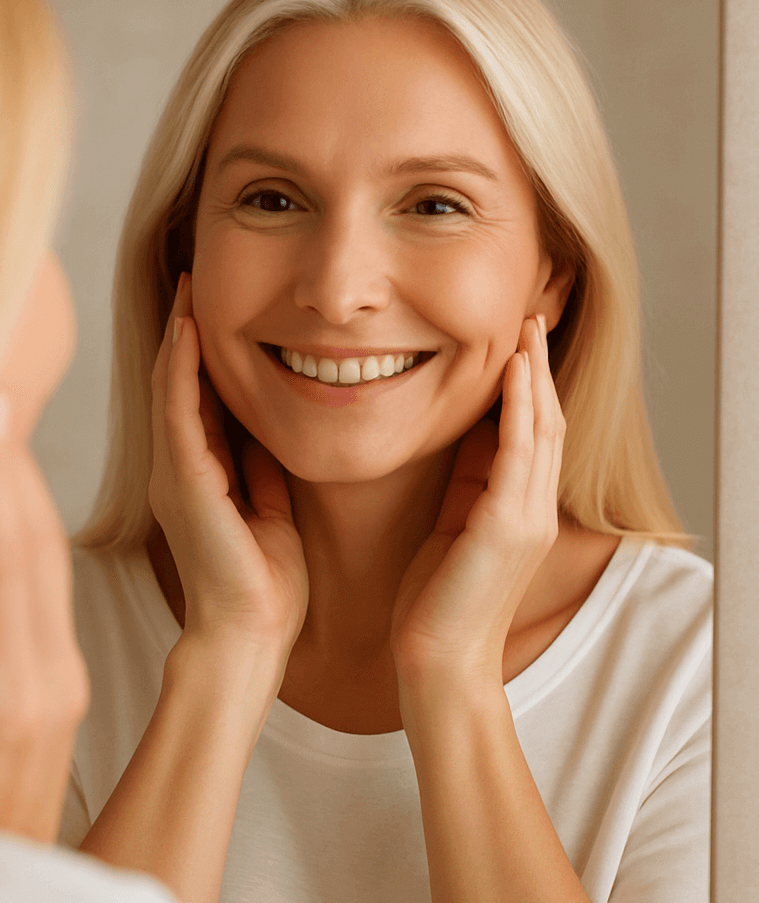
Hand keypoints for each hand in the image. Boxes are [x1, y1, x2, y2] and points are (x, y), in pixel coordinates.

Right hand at [0, 391, 87, 842]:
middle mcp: (48, 677)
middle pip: (34, 545)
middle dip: (12, 464)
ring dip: (23, 488)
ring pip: (49, 558)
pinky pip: (48, 586)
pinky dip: (26, 531)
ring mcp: (63, 677)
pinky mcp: (62, 680)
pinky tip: (6, 501)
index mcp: (3, 695)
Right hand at [148, 273, 308, 656]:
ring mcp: (176, 474)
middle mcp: (178, 468)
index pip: (195, 399)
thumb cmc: (265, 582)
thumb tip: (270, 422)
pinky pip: (180, 412)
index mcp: (199, 475)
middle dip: (183, 332)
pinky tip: (189, 330)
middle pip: (175, 384)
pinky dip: (183, 369)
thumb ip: (260, 467)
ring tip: (187, 288)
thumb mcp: (269, 506)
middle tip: (192, 279)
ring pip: (170, 389)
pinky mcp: (186, 482)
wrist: (251, 635)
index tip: (212, 307)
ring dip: (179, 337)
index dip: (199, 352)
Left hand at [391, 315, 563, 681]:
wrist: (437, 662)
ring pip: (540, 429)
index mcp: (517, 510)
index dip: (528, 386)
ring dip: (535, 375)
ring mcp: (526, 517)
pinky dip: (519, 409)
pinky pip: (518, 453)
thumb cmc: (435, 600)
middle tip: (532, 318)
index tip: (517, 342)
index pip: (531, 434)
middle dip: (538, 368)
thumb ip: (464, 485)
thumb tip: (459, 436)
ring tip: (528, 329)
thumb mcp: (452, 528)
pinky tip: (515, 372)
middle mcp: (532, 509)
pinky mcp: (507, 526)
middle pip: (545, 422)